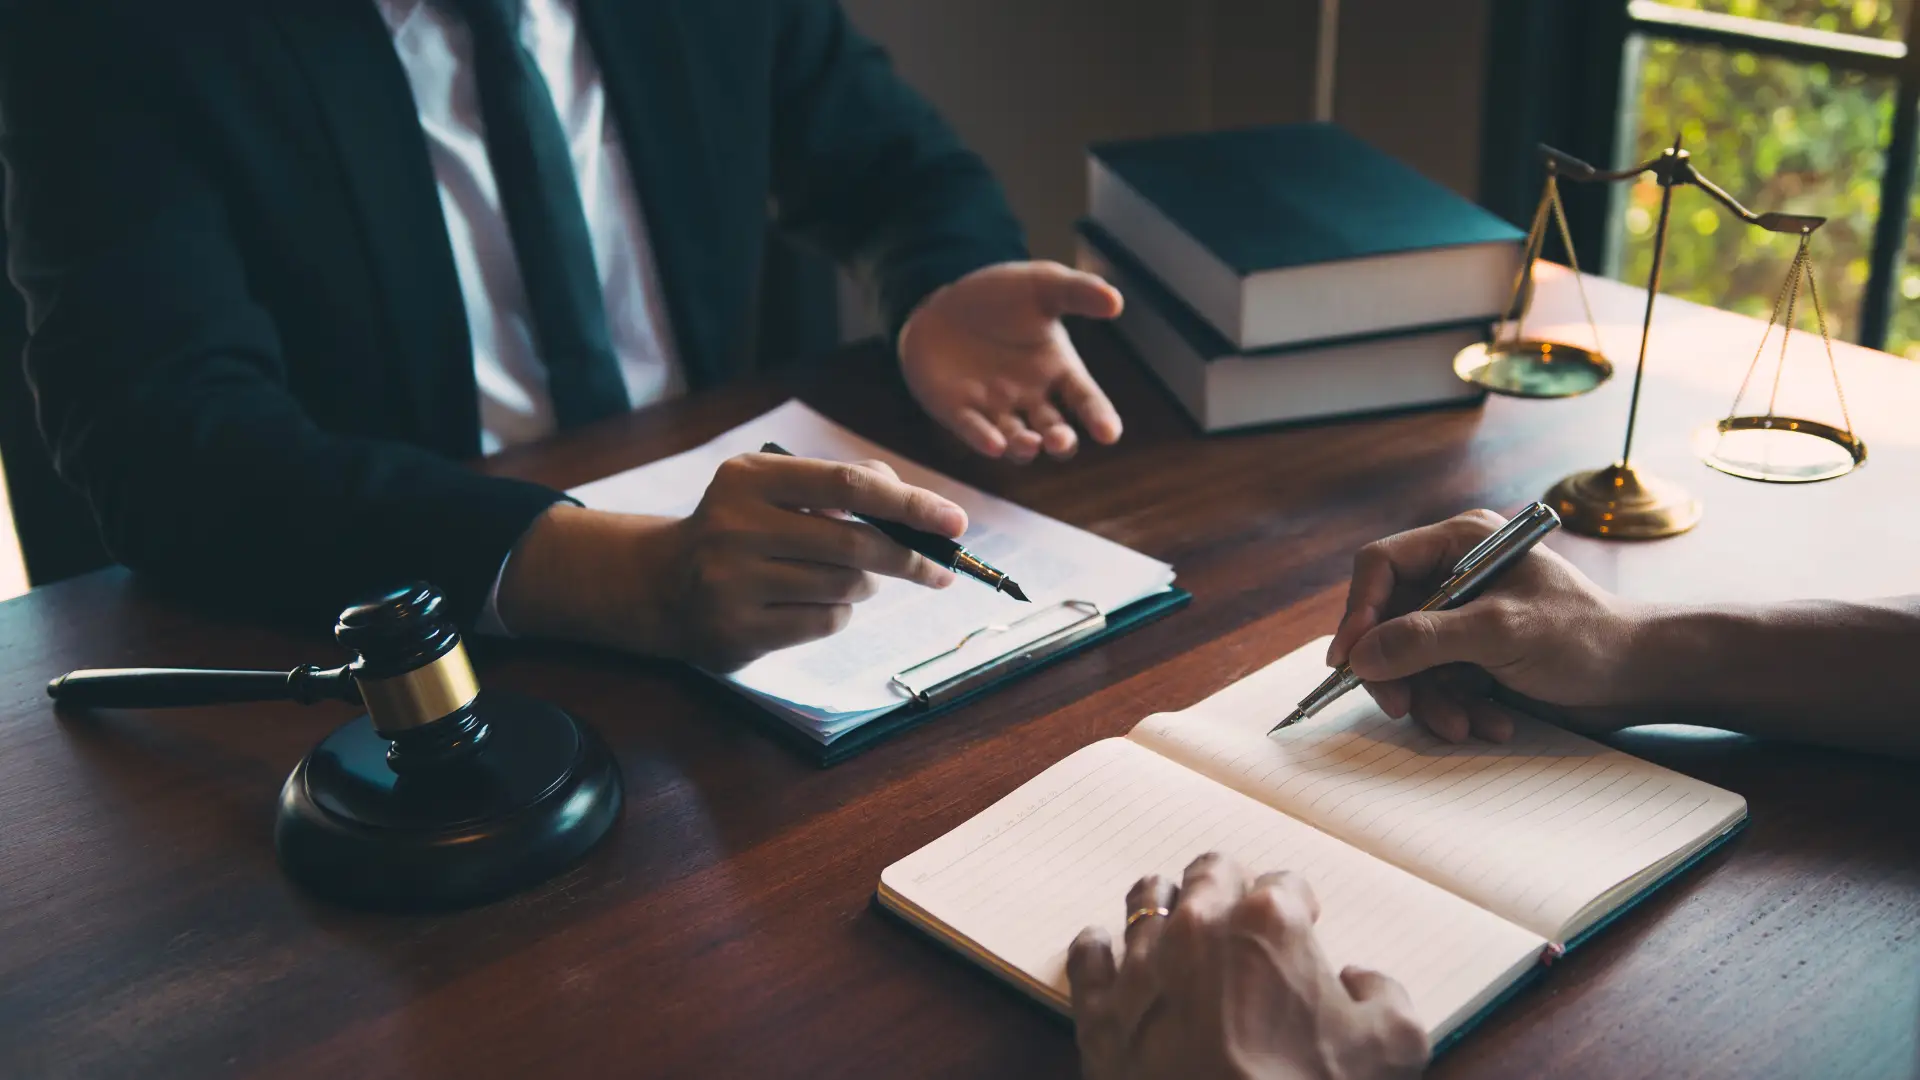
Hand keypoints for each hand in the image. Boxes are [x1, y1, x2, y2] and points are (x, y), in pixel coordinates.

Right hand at [496, 455, 964, 669]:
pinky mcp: (737, 631)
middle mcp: (734, 526)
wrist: (661, 583)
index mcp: (748, 478)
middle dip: (907, 557)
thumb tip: (913, 502)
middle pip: (855, 543)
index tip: (956, 522)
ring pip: (844, 587)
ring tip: (850, 577)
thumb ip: (842, 483)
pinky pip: (824, 623)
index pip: (849, 485)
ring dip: (865, 585)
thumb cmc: (742, 527)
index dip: (911, 504)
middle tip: (938, 568)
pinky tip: (819, 603)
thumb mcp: (775, 488)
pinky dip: (839, 614)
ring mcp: (731, 582)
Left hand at [899, 260, 1124, 463]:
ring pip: (1017, 440)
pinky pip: (973, 430)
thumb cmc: (1001, 296)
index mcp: (1059, 371)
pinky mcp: (959, 411)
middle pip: (1055, 431)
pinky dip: (983, 439)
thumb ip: (1078, 291)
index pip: (1086, 401)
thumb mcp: (1042, 284)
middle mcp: (1031, 397)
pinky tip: (993, 445)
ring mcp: (995, 409)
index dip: (1099, 418)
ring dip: (1024, 446)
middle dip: (1060, 441)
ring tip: (1029, 443)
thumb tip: (1115, 301)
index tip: (1109, 434)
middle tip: (1060, 440)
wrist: (943, 303)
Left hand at [1067, 854, 1427, 1079]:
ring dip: (1166, 904)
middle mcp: (1199, 926)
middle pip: (1209, 875)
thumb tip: (1359, 981)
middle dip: (1228, 887)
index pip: (1286, 883)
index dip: (1300, 905)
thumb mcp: (1392, 1045)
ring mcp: (1143, 964)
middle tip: (1238, 913)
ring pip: (1146, 899)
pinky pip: (1089, 953)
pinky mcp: (1101, 1007)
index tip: (1303, 922)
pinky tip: (1111, 952)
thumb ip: (1384, 994)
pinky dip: (1101, 948)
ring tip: (1174, 920)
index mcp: (1269, 922)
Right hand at [1326, 510, 1646, 742]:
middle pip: (1387, 620)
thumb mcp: (1501, 633)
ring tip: (1465, 725)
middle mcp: (1455, 575)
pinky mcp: (1474, 655)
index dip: (1358, 612)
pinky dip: (1454, 708)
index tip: (1349, 661)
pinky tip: (1490, 722)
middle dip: (1397, 671)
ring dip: (1431, 700)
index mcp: (1461, 543)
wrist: (1639, 678)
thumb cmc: (1585, 637)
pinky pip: (1435, 683)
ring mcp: (1464, 617)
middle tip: (1401, 708)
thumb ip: (1426, 639)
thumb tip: (1360, 655)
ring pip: (1408, 660)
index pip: (1381, 566)